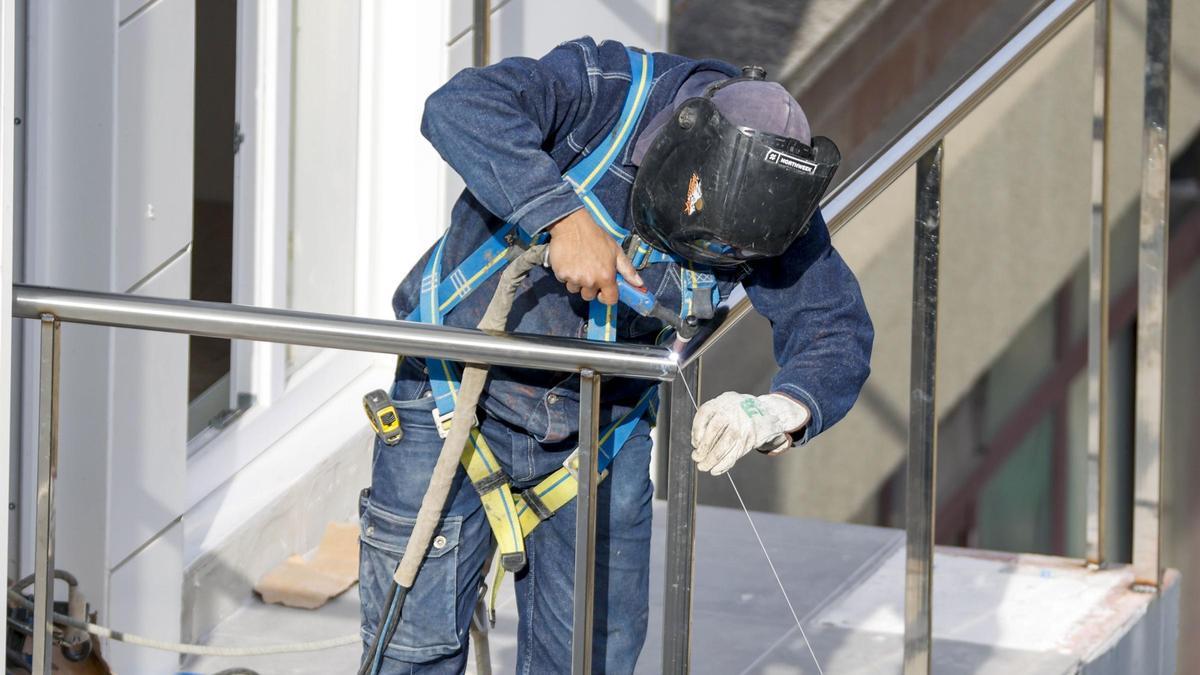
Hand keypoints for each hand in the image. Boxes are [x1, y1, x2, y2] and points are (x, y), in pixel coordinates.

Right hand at [547, 209, 641, 304]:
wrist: (572, 225)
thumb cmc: (595, 236)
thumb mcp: (616, 251)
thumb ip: (628, 270)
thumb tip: (639, 283)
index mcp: (606, 277)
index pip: (609, 300)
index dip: (607, 297)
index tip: (603, 292)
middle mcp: (590, 280)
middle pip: (589, 296)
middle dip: (590, 287)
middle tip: (589, 271)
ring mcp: (575, 278)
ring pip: (575, 289)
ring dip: (576, 281)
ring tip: (578, 264)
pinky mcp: (561, 274)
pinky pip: (564, 280)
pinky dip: (566, 273)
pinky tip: (569, 261)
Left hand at [691, 393, 810, 474]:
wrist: (766, 412)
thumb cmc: (736, 412)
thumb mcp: (723, 407)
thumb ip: (709, 420)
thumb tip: (696, 445)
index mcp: (722, 402)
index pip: (704, 414)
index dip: (696, 431)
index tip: (695, 444)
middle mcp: (732, 412)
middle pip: (713, 431)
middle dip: (703, 449)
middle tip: (696, 458)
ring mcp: (742, 426)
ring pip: (724, 446)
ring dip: (711, 460)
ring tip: (703, 467)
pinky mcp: (750, 439)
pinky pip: (734, 454)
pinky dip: (723, 465)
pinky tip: (715, 470)